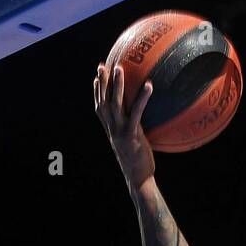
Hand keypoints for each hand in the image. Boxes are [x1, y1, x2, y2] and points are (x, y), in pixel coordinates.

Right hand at [95, 64, 155, 188]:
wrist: (138, 180)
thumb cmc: (138, 164)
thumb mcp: (131, 146)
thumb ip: (132, 132)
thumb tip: (142, 123)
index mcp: (110, 131)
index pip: (100, 109)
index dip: (97, 92)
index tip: (97, 77)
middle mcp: (112, 130)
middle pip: (104, 102)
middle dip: (102, 83)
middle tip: (102, 65)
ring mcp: (120, 132)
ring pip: (115, 104)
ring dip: (116, 85)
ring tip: (119, 68)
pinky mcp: (131, 135)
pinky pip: (136, 113)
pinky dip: (141, 98)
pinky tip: (148, 85)